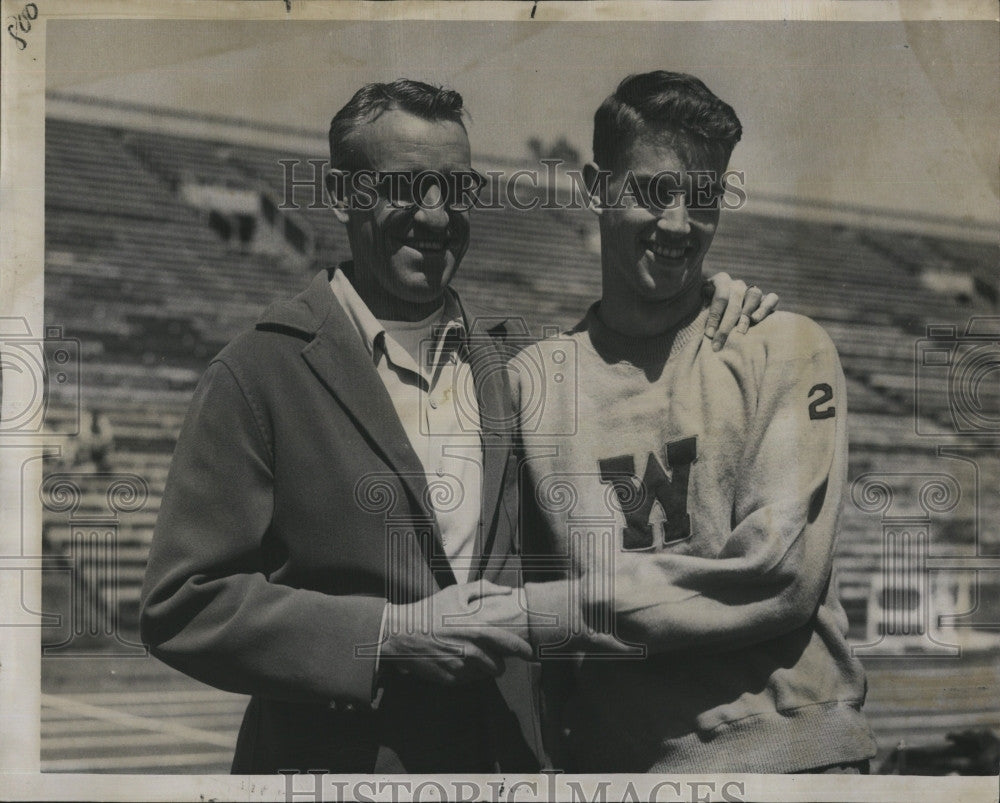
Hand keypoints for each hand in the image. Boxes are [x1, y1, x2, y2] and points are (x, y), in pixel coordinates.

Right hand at [382, 581, 532, 685]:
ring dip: (484, 669)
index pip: (509, 644)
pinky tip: (459, 661)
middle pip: (499, 666)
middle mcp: (471, 650)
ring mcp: (460, 667)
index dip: (523, 650)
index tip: (529, 653)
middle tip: (496, 657)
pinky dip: (468, 674)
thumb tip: (508, 590)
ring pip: (484, 675)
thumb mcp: (456, 592)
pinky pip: (468, 680)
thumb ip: (484, 589)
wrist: (402, 633)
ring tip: (475, 658)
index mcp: (477, 629)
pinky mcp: (450, 679)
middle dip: (501, 663)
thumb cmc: (431, 610)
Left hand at [703, 272, 779, 349]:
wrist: (720, 307)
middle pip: (735, 300)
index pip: (719, 297)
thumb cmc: (705, 309)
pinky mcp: (766, 298)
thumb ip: (698, 307)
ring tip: (740, 331)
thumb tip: (698, 321)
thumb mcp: (699, 305)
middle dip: (726, 324)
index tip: (709, 335)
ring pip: (754, 295)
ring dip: (746, 314)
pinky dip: (766, 307)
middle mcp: (737, 284)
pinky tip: (756, 319)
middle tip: (719, 341)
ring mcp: (751, 289)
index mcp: (720, 280)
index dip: (714, 317)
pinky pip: (772, 298)